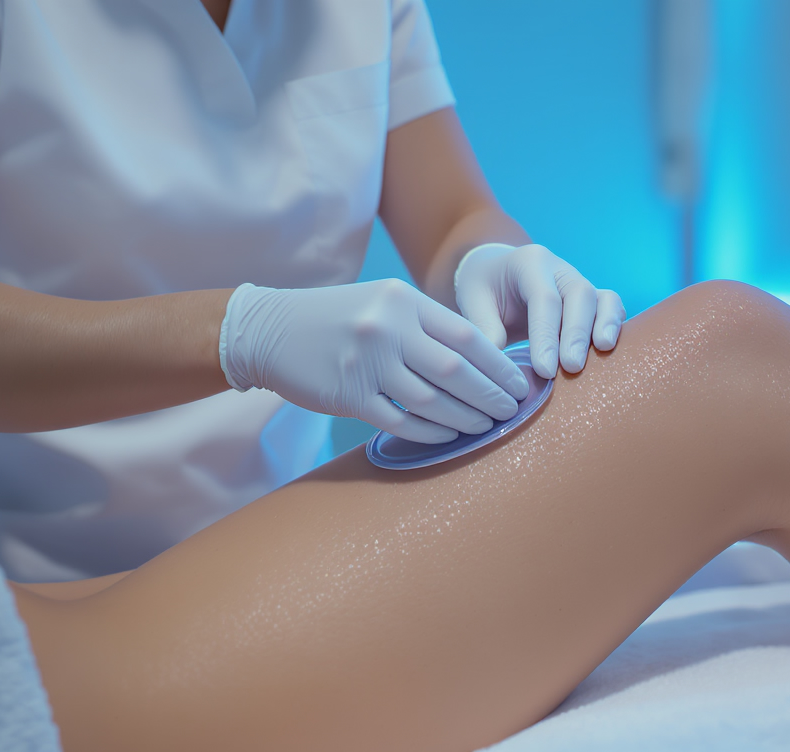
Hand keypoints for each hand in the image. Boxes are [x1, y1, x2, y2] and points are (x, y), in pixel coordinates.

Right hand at [219, 280, 530, 443]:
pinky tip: (449, 435)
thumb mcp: (382, 302)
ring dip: (467, 418)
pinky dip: (431, 432)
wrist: (270, 330)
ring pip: (433, 400)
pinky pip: (402, 421)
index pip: (467, 335)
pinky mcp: (349, 396)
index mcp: (402, 300)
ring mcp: (367, 364)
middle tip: (512, 410)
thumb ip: (426, 324)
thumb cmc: (337, 317)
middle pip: (457, 370)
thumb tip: (484, 358)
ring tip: (488, 425)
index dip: (500, 364)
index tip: (519, 382)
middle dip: (491, 394)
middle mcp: (387, 329)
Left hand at [453, 243, 625, 378]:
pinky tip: (608, 351)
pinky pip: (611, 307)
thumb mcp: (473, 302)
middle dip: (576, 333)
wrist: (496, 274)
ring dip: (604, 326)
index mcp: (530, 262)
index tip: (544, 370)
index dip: (547, 335)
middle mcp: (560, 269)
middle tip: (570, 368)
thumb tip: (499, 370)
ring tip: (601, 352)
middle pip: (580, 295)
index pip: (544, 298)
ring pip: (603, 298)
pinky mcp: (591, 299)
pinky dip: (613, 326)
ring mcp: (579, 282)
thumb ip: (485, 330)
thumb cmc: (484, 288)